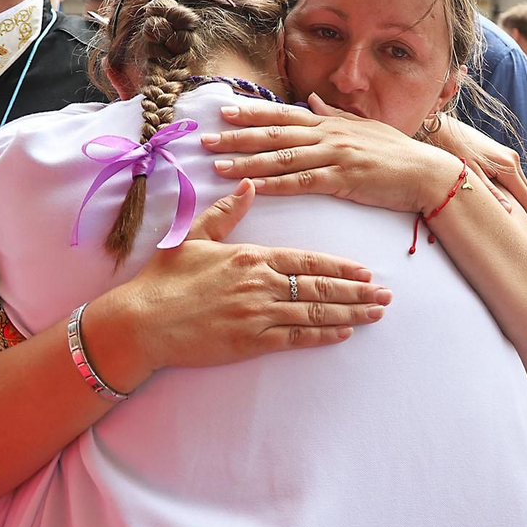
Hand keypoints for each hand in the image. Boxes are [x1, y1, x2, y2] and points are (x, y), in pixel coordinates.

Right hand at [89, 180, 391, 387]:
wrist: (140, 322)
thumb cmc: (163, 279)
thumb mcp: (193, 237)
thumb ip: (226, 213)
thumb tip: (250, 185)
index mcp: (252, 257)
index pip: (308, 260)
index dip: (341, 266)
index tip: (366, 270)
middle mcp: (261, 284)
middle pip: (321, 287)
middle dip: (358, 291)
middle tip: (386, 294)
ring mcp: (258, 314)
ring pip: (315, 313)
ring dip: (350, 313)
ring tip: (376, 313)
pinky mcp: (251, 342)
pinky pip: (296, 338)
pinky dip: (323, 335)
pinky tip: (344, 333)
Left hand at [202, 96, 461, 214]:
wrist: (427, 173)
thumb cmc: (397, 154)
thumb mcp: (365, 127)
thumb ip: (334, 114)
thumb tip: (310, 99)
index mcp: (331, 123)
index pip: (284, 114)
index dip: (252, 112)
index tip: (223, 110)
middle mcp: (329, 135)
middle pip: (274, 134)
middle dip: (236, 136)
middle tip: (204, 139)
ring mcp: (335, 156)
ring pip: (281, 158)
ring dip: (246, 161)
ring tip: (215, 166)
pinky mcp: (342, 180)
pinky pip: (300, 182)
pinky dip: (273, 185)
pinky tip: (251, 188)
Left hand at [425, 114, 526, 228]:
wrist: (444, 130)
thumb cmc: (454, 152)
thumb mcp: (471, 176)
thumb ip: (491, 193)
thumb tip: (509, 212)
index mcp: (508, 165)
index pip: (525, 197)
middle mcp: (512, 159)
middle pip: (526, 191)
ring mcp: (509, 155)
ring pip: (520, 185)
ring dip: (521, 202)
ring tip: (520, 222)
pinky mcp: (502, 155)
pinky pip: (513, 178)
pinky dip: (514, 192)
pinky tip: (510, 204)